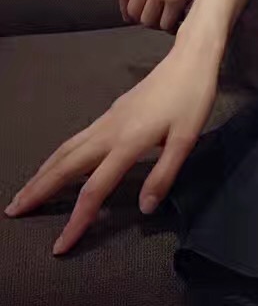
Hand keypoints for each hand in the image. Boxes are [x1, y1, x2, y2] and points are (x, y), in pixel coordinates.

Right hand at [3, 35, 220, 254]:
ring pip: (67, 149)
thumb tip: (144, 209)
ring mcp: (108, 120)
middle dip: (39, 189)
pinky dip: (60, 156)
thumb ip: (164, 175)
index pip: (94, 189)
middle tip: (13, 211)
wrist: (190, 59)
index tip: (59, 246)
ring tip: (26, 192)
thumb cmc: (192, 99)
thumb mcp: (187, 139)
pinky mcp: (111, 113)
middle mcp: (109, 131)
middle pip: (66, 165)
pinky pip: (77, 139)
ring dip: (44, 171)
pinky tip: (58, 164)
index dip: (76, 220)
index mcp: (128, 142)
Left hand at [119, 0, 211, 31]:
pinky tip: (178, 22)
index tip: (130, 15)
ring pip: (148, 20)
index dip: (126, 8)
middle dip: (142, 18)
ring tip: (167, 21)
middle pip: (134, 10)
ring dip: (157, 23)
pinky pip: (166, 22)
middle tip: (154, 19)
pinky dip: (171, 26)